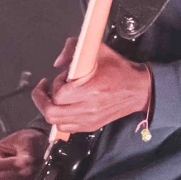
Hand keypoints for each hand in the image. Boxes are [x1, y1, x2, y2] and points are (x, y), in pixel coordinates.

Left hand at [32, 38, 150, 134]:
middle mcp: (88, 109)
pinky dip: (59, 119)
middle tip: (44, 89)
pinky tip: (63, 107)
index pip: (59, 95)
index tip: (63, 75)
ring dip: (50, 109)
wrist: (138, 89)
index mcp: (91, 90)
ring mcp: (89, 120)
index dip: (55, 84)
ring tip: (54, 97)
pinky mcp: (91, 126)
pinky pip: (66, 129)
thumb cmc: (118, 68)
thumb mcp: (97, 50)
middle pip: (52, 114)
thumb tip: (57, 63)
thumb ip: (73, 50)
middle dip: (42, 100)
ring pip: (56, 124)